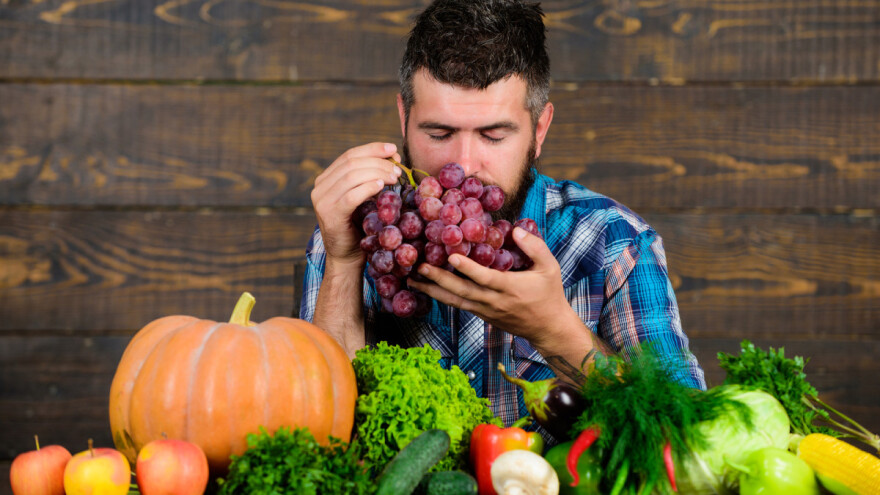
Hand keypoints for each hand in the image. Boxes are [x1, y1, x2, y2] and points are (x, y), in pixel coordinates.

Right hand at [311, 142, 401, 265]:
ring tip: (394, 177)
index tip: (393, 149)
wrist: (347, 256)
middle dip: (378, 161)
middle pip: (351, 164)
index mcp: (326, 179)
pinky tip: (381, 186)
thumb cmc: (359, 226)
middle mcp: (320, 187)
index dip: (372, 149)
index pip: (349, 155)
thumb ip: (370, 177)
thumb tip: (393, 156)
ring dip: (377, 173)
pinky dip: (367, 188)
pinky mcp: (330, 215)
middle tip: (397, 167)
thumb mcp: (363, 197)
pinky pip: (351, 196)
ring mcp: (322, 201)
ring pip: (351, 177)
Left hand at [408, 227, 575, 348]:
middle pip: (462, 291)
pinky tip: (427, 288)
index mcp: (510, 288)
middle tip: (419, 267)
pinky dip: (442, 297)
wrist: (548, 328)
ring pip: (455, 301)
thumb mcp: (550, 267)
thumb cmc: (549, 294)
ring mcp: (486, 311)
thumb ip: (534, 246)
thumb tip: (515, 229)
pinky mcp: (482, 315)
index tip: (451, 256)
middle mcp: (494, 302)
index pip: (485, 278)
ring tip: (412, 280)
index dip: (468, 268)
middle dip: (439, 279)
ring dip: (433, 291)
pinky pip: (459, 306)